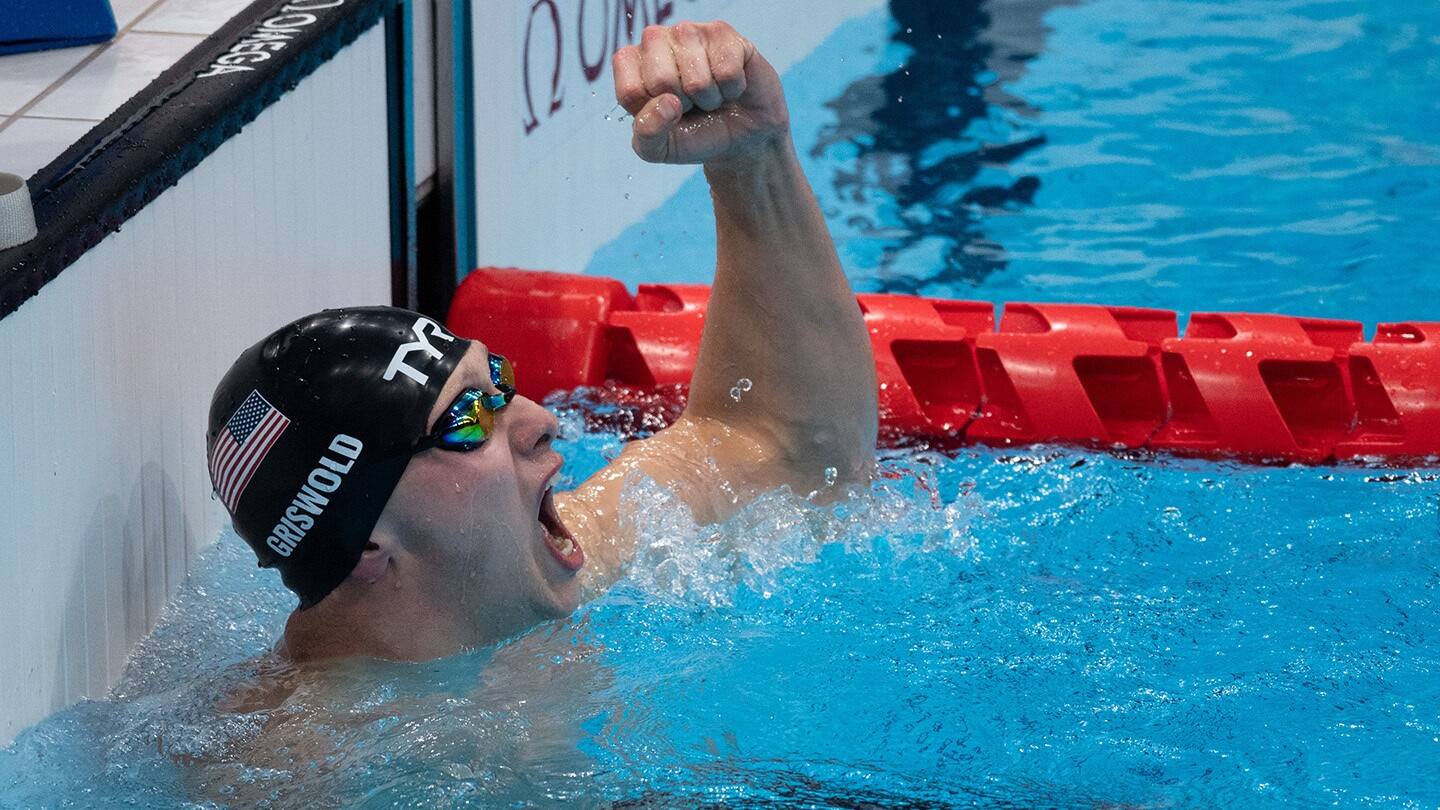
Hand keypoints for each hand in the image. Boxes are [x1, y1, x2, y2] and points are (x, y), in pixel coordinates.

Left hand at [613, 21, 788, 166]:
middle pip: (661, 80)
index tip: (664, 112)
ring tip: (710, 94)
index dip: (652, 113)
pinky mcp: (722, 32)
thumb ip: (647, 133)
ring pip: (696, 79)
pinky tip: (728, 84)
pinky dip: (732, 89)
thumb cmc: (693, 133)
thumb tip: (668, 103)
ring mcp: (688, 31)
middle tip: (691, 103)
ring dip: (709, 99)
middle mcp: (655, 39)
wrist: (738, 134)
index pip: (630, 90)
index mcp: (630, 63)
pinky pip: (727, 72)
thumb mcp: (659, 149)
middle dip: (683, 105)